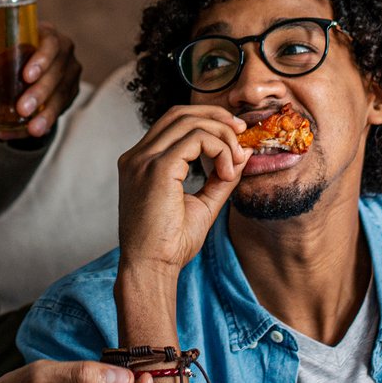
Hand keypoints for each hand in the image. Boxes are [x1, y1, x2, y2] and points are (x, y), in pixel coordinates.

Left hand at [0, 22, 81, 138]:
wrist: (24, 67)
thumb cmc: (8, 57)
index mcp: (46, 35)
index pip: (51, 43)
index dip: (42, 59)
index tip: (26, 76)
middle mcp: (63, 52)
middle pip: (57, 72)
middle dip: (41, 92)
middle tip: (23, 109)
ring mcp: (70, 73)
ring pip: (62, 94)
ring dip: (47, 113)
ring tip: (32, 129)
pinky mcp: (70, 92)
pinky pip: (60, 109)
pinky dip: (43, 122)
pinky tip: (29, 132)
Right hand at [116, 105, 246, 276]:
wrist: (150, 269)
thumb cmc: (169, 244)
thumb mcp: (202, 204)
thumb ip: (220, 178)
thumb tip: (243, 153)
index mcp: (141, 162)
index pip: (174, 122)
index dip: (207, 120)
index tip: (235, 137)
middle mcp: (137, 156)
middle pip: (180, 113)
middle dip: (217, 117)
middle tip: (243, 133)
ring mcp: (143, 160)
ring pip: (189, 122)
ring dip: (222, 135)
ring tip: (236, 161)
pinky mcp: (157, 169)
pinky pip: (196, 140)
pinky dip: (219, 150)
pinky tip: (226, 173)